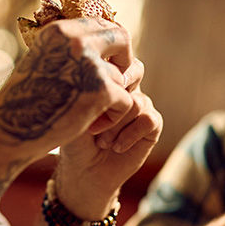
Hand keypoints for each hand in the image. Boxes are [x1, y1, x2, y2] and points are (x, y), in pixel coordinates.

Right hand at [0, 17, 136, 164]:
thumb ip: (70, 48)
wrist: (13, 129)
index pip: (102, 23)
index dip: (113, 43)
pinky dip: (115, 117)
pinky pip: (127, 100)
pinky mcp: (101, 91)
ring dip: (114, 98)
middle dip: (125, 61)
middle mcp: (76, 40)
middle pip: (122, 38)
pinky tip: (96, 127)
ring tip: (93, 115)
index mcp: (60, 30)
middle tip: (119, 82)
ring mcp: (89, 64)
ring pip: (123, 76)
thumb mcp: (44, 60)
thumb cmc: (27, 100)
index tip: (113, 61)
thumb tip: (102, 39)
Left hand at [55, 55, 162, 218]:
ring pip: (136, 101)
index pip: (117, 54)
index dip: (108, 67)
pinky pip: (148, 119)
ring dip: (115, 123)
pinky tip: (115, 146)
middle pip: (135, 70)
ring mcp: (141, 104)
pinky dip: (129, 134)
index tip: (90, 87)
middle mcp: (127, 87)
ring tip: (100, 139)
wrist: (84, 171)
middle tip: (100, 110)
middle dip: (117, 90)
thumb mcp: (76, 110)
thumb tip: (99, 72)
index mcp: (108, 76)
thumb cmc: (74, 137)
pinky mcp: (151, 124)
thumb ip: (90, 88)